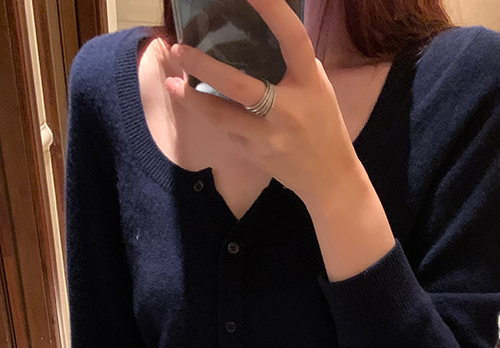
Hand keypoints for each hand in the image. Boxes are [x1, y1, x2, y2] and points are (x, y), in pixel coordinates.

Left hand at [165, 0, 360, 209]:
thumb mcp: (318, 88)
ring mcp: (268, 136)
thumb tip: (263, 34)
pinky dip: (217, 117)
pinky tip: (207, 110)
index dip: (273, 11)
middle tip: (178, 49)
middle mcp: (288, 109)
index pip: (293, 39)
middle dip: (204, 66)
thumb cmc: (323, 125)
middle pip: (239, 86)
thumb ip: (294, 65)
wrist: (328, 178)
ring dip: (192, 100)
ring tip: (171, 84)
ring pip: (221, 115)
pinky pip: (228, 130)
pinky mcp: (254, 154)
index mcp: (310, 83)